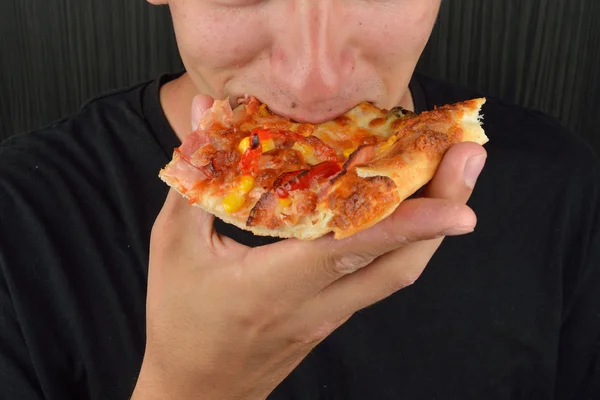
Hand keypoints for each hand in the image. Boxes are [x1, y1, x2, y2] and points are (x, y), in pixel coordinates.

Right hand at [131, 95, 486, 399]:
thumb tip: (208, 120)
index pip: (353, 250)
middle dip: (443, 211)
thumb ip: (194, 183)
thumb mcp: (174, 248)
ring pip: (399, 274)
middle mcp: (318, 304)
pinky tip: (410, 208)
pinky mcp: (334, 316)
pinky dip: (405, 241)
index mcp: (276, 287)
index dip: (409, 222)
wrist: (197, 392)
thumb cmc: (180, 321)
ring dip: (433, 226)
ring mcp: (332, 314)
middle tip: (467, 157)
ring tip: (452, 175)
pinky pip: (381, 277)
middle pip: (399, 264)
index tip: (459, 200)